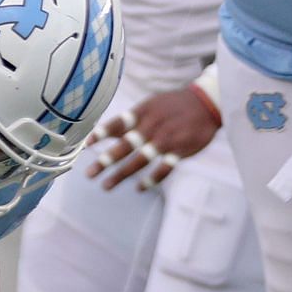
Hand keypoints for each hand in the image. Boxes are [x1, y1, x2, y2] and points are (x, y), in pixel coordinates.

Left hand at [86, 84, 220, 190]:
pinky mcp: (180, 150)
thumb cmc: (172, 105)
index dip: (101, 134)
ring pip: (141, 159)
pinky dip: (152, 179)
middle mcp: (152, 126)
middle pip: (125, 145)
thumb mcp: (150, 104)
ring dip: (122, 174)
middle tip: (89, 174)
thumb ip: (130, 120)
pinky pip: (164, 168)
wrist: (205, 103)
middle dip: (106, 160)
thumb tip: (105, 132)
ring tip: (106, 186)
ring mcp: (166, 139)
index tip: (85, 146)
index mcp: (143, 113)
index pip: (117, 124)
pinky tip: (139, 188)